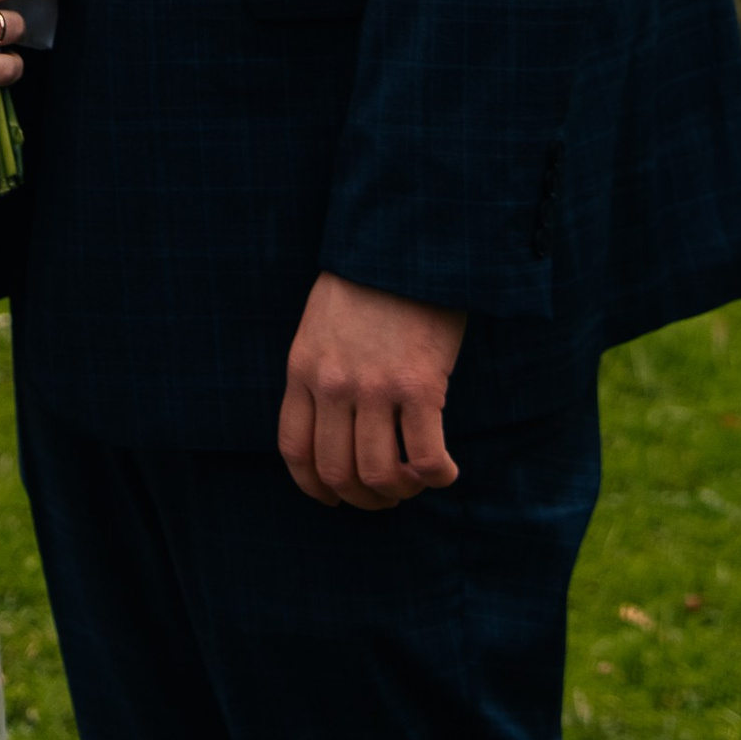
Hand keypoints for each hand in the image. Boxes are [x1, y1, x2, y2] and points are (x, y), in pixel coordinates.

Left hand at [278, 273, 465, 511]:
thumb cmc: (367, 281)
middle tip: (386, 496)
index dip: (313, 487)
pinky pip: (426, 457)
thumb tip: (333, 430)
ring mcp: (376, 387)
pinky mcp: (420, 385)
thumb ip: (319, 373)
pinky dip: (437, 476)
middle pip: (337, 472)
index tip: (334, 497)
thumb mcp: (320, 326)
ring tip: (416, 482)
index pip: (295, 449)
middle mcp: (334, 384)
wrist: (405, 241)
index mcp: (303, 368)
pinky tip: (445, 471)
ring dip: (400, 492)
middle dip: (363, 498)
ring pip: (380, 474)